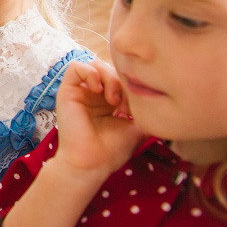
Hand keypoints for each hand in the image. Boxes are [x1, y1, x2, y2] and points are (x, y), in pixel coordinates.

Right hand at [54, 60, 144, 174]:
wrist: (92, 163)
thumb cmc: (111, 150)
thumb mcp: (136, 128)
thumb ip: (145, 112)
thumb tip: (160, 103)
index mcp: (107, 100)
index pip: (120, 77)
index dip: (130, 86)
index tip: (134, 109)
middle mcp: (93, 94)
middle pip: (110, 68)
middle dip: (121, 82)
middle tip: (124, 105)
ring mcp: (80, 91)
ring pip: (94, 64)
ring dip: (108, 77)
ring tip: (112, 99)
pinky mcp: (66, 91)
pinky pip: (75, 67)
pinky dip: (90, 72)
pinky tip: (97, 89)